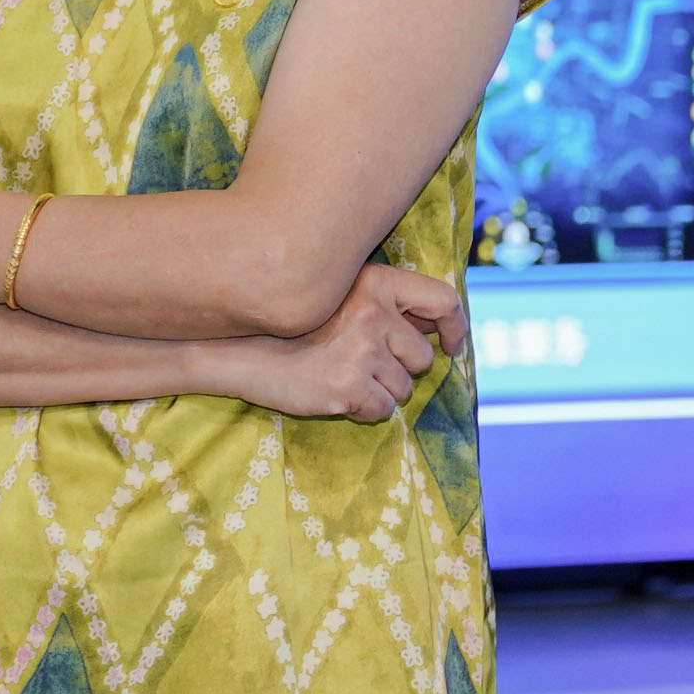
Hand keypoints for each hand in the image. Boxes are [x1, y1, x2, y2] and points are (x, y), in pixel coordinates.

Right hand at [224, 264, 466, 421]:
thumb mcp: (338, 294)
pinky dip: (363, 411)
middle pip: (422, 356)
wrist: (237, 350)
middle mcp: (375, 313)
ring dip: (380, 391)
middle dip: (400, 368)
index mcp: (376, 283)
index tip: (452, 346)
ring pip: (404, 388)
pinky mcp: (349, 387)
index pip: (444, 300)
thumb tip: (438, 325)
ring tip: (342, 377)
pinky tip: (335, 395)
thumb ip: (385, 303)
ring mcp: (363, 351)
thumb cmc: (290, 325)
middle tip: (362, 365)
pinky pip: (382, 411)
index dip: (457, 326)